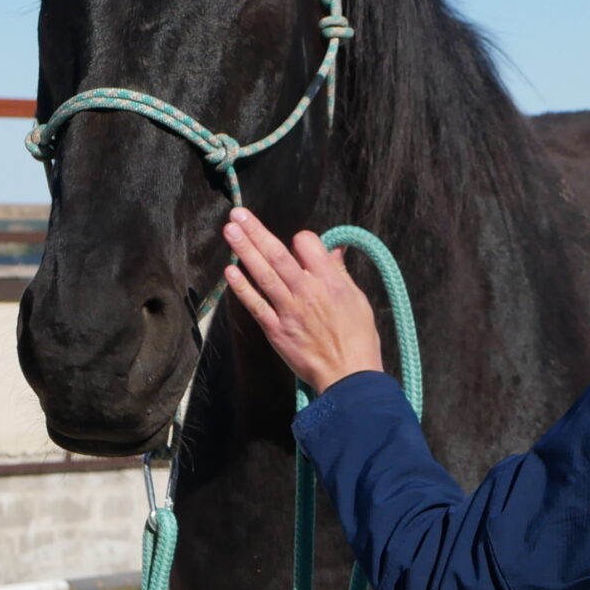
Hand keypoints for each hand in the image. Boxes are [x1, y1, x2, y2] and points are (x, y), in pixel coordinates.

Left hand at [221, 208, 384, 395]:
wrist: (349, 377)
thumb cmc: (359, 339)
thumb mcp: (357, 301)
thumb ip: (339, 274)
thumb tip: (333, 251)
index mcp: (330, 281)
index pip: (308, 244)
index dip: (301, 239)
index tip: (297, 242)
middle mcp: (307, 291)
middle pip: (277, 254)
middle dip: (256, 231)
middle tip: (238, 212)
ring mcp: (289, 310)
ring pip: (263, 274)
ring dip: (245, 249)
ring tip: (229, 230)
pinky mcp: (276, 330)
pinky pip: (256, 304)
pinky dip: (242, 287)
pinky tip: (230, 270)